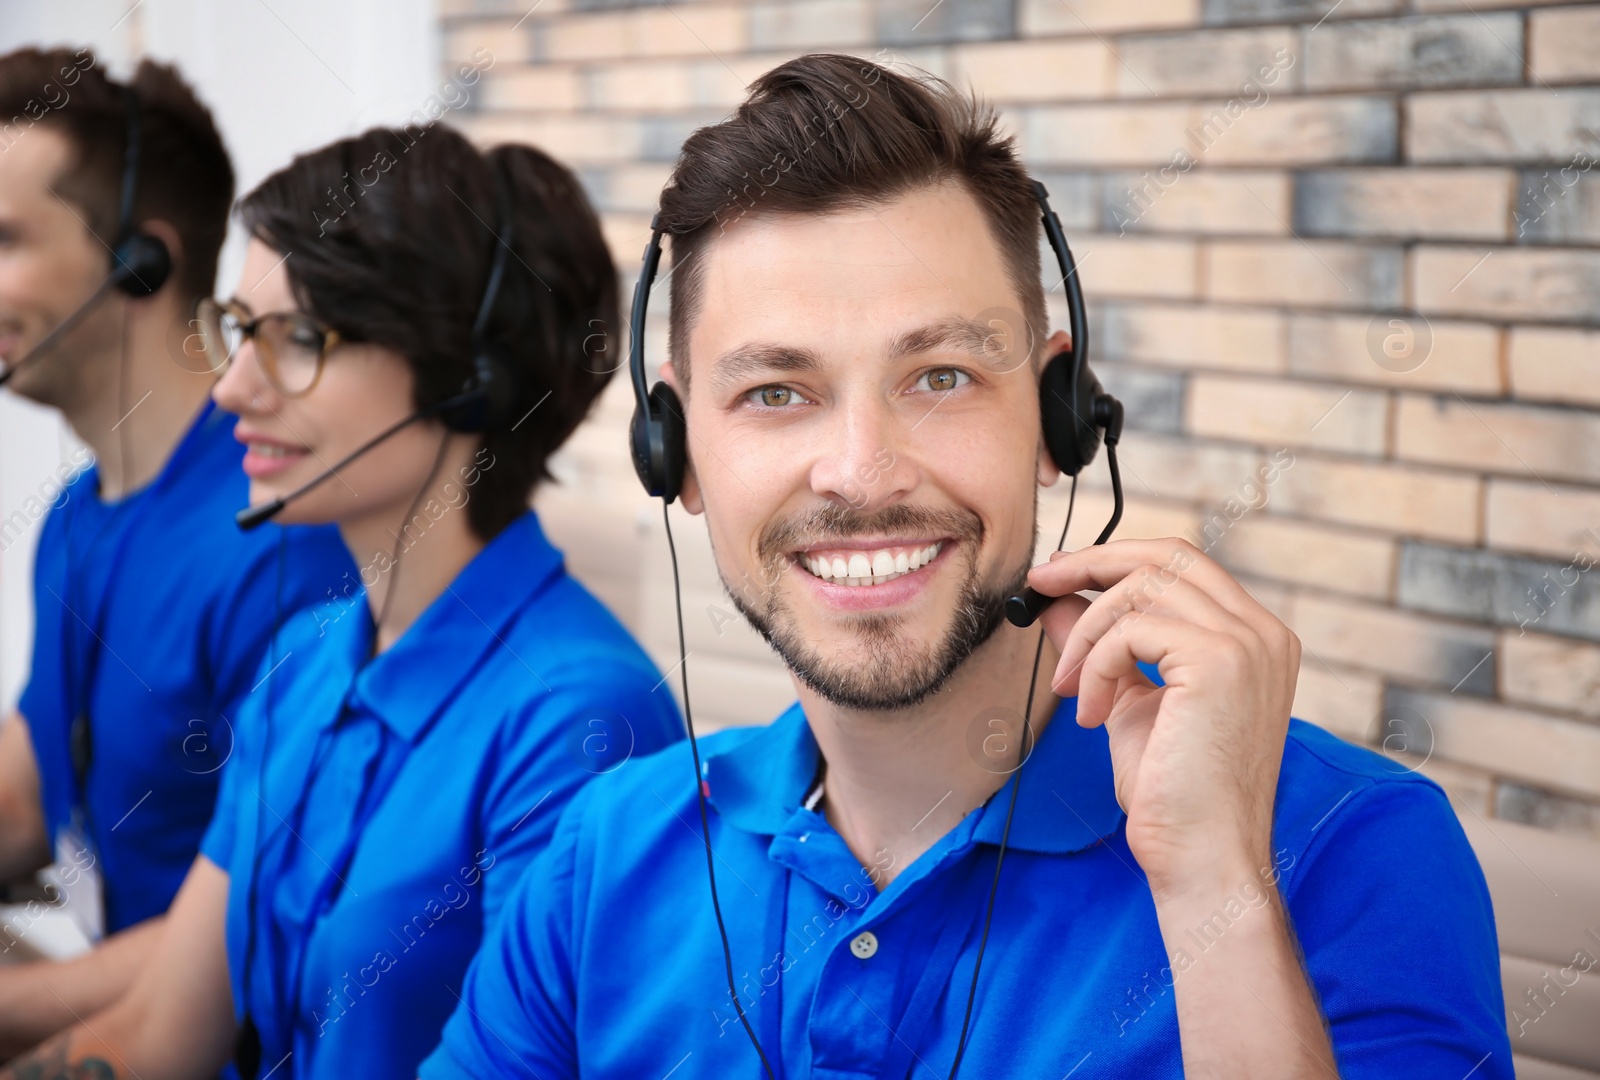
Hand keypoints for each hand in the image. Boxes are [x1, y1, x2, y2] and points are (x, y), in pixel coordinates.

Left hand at [1026, 539, 1299, 894]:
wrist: (1202, 856)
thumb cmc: (1175, 795)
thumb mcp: (1128, 702)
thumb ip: (1102, 647)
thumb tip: (1057, 603)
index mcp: (1254, 638)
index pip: (1183, 564)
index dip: (1116, 561)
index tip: (1061, 576)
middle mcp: (1262, 632)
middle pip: (1168, 554)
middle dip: (1093, 562)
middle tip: (1040, 584)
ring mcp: (1247, 643)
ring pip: (1142, 588)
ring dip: (1086, 635)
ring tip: (1070, 689)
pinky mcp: (1219, 661)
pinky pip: (1130, 630)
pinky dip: (1094, 665)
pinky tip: (1090, 714)